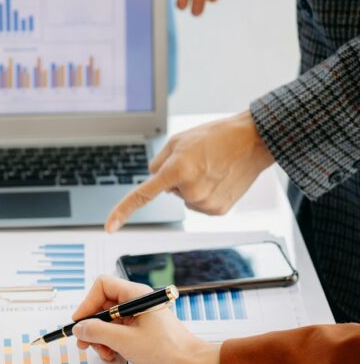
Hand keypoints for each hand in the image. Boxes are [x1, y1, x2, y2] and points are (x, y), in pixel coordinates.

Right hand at [71, 275, 219, 363]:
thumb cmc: (167, 350)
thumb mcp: (124, 341)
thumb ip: (97, 331)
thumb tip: (79, 327)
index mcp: (136, 295)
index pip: (102, 286)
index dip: (87, 303)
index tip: (80, 322)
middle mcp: (136, 303)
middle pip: (102, 306)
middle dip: (93, 326)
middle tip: (85, 343)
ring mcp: (139, 318)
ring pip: (108, 322)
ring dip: (101, 338)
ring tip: (104, 353)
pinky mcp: (140, 332)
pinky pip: (117, 333)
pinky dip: (111, 344)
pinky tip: (113, 356)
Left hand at [105, 111, 274, 230]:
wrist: (254, 141)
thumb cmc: (216, 136)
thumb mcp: (179, 140)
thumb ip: (158, 162)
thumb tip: (152, 179)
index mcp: (177, 170)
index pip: (142, 196)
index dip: (123, 212)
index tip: (109, 227)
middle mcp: (190, 191)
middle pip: (168, 190)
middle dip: (177, 177)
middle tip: (198, 160)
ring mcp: (205, 203)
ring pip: (184, 198)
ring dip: (192, 185)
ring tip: (212, 167)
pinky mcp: (218, 210)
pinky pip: (199, 204)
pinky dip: (205, 193)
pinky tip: (219, 179)